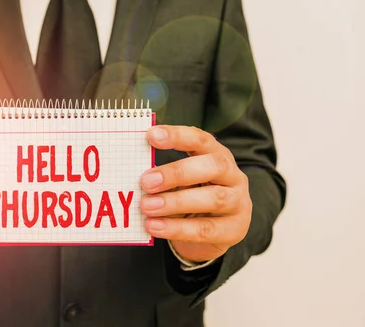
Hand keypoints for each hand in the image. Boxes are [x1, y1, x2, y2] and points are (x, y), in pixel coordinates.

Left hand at [140, 126, 251, 262]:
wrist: (214, 234)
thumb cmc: (192, 198)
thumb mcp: (181, 182)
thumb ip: (163, 174)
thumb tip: (131, 170)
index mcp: (217, 155)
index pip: (201, 140)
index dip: (178, 136)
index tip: (151, 135)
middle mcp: (233, 176)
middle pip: (213, 166)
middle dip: (177, 172)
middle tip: (146, 181)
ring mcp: (238, 203)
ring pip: (213, 198)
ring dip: (175, 202)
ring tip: (146, 207)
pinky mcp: (233, 230)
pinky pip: (205, 229)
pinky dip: (177, 228)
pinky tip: (155, 226)